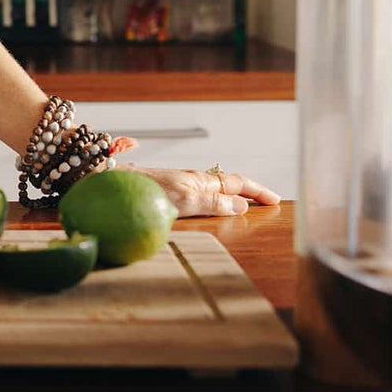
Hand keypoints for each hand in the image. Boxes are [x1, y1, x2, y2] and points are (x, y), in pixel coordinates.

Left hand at [117, 162, 280, 216]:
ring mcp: (181, 187)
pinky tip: (209, 210)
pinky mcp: (170, 195)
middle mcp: (193, 181)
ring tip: (245, 208)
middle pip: (228, 185)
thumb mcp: (187, 200)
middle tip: (266, 204)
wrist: (115, 184)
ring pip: (214, 191)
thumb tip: (242, 206)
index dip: (258, 191)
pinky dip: (214, 203)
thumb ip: (214, 203)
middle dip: (248, 193)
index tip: (276, 200)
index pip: (238, 183)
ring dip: (231, 198)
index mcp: (202, 181)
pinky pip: (200, 198)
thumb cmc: (149, 192)